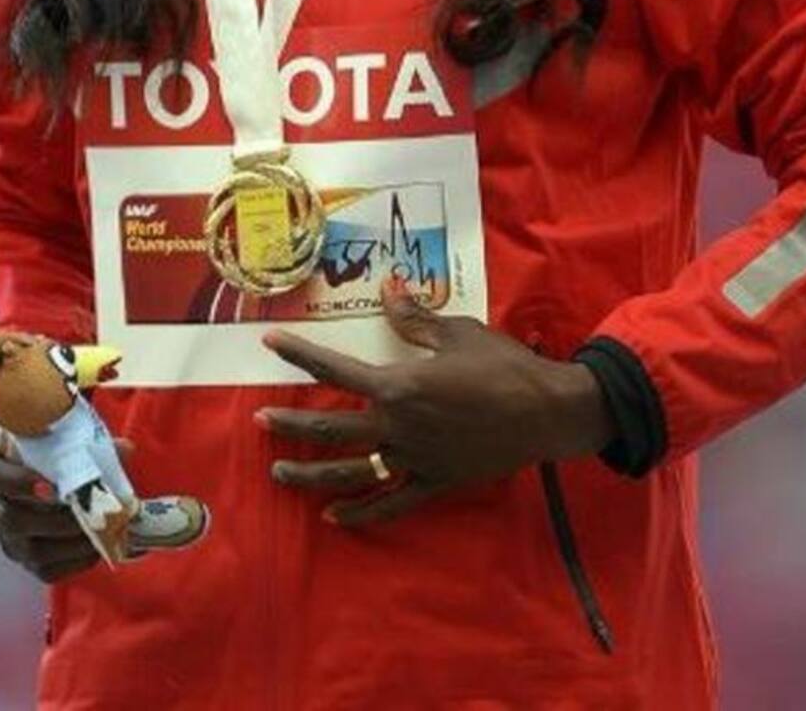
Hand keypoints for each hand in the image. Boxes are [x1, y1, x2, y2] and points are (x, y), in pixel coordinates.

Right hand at [0, 418, 134, 583]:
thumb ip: (79, 430)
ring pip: (29, 549)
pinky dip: (75, 560)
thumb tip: (126, 449)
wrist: (28, 446)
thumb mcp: (48, 418)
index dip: (16, 482)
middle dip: (54, 518)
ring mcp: (0, 532)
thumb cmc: (38, 427)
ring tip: (103, 527)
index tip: (51, 485)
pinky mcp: (21, 553)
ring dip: (70, 541)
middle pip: (9, 520)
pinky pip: (45, 568)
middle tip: (90, 507)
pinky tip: (99, 544)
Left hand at [257, 277, 613, 527]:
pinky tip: (334, 516)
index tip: (270, 343)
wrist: (545, 412)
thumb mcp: (456, 332)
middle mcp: (397, 426)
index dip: (299, 354)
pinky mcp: (432, 483)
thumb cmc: (502, 365)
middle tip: (259, 420)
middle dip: (291, 424)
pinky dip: (360, 513)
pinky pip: (389, 503)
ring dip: (310, 474)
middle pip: (330, 427)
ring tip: (279, 472)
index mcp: (398, 384)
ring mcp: (413, 460)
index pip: (335, 367)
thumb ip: (415, 317)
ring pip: (349, 472)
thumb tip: (389, 288)